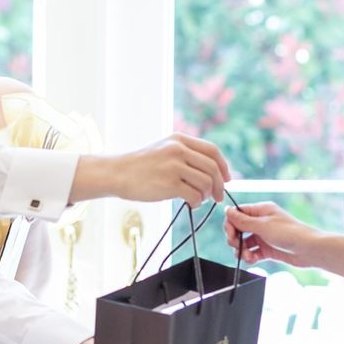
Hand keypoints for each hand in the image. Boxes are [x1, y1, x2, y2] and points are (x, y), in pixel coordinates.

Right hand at [71, 135, 229, 207]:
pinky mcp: (169, 183)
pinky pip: (195, 195)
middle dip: (219, 185)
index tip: (226, 179)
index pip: (212, 151)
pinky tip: (190, 204)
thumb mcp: (164, 150)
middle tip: (217, 197)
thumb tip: (213, 173)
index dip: (223, 166)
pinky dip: (197, 203)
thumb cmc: (141, 166)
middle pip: (213, 168)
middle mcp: (178, 150)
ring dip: (206, 195)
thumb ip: (186, 155)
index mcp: (179, 140)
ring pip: (206, 183)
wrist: (117, 173)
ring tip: (197, 200)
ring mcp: (174, 166)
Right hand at [225, 202, 320, 267]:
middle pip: (238, 229)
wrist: (308, 249)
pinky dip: (249, 257)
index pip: (237, 214)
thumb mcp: (263, 226)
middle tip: (237, 246)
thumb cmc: (290, 233)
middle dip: (234, 239)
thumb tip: (227, 211)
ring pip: (244, 243)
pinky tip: (252, 259)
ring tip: (247, 256)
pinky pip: (252, 252)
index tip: (231, 235)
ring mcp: (264, 236)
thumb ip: (243, 220)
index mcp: (261, 211)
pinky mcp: (268, 249)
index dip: (231, 224)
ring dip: (241, 251)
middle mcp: (261, 222)